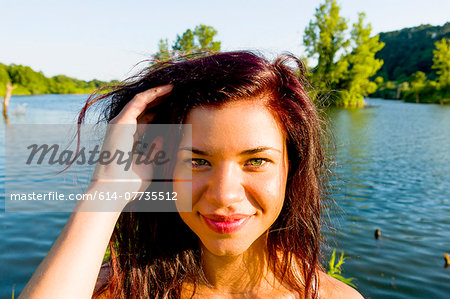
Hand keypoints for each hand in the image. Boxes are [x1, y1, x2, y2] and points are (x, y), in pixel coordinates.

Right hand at [84, 84, 172, 209]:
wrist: (113, 190)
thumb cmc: (130, 182)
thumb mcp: (149, 164)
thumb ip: (155, 150)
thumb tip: (163, 138)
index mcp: (129, 139)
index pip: (146, 120)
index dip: (160, 112)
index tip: (176, 106)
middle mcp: (123, 129)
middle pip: (144, 109)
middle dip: (160, 100)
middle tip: (178, 93)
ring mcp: (120, 124)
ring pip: (142, 101)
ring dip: (158, 93)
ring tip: (174, 87)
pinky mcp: (121, 121)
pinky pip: (139, 101)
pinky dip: (153, 93)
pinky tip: (167, 88)